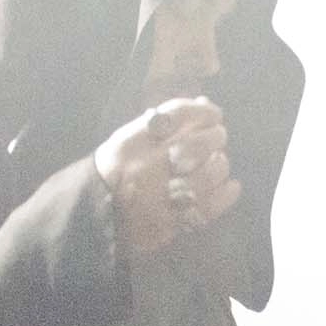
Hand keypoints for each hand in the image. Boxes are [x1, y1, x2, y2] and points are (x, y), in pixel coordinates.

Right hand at [92, 96, 242, 256]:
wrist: (94, 215)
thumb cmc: (113, 170)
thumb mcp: (128, 139)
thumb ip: (163, 122)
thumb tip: (204, 103)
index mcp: (133, 141)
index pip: (178, 115)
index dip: (203, 112)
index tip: (213, 114)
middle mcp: (148, 166)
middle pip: (198, 144)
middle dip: (215, 137)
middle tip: (218, 137)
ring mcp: (161, 196)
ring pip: (207, 175)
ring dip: (220, 164)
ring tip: (218, 161)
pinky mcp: (172, 222)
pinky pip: (209, 206)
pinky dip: (225, 194)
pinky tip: (232, 186)